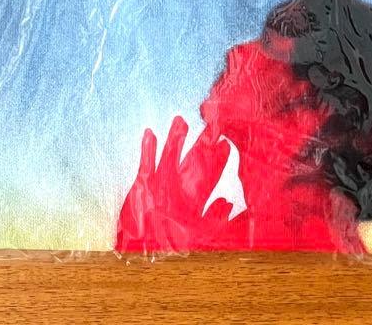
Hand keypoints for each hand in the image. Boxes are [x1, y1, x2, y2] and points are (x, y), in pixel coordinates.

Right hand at [115, 116, 240, 251]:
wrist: (142, 252)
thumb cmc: (171, 244)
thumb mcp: (199, 236)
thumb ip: (213, 219)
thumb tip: (229, 202)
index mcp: (194, 197)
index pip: (210, 173)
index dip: (219, 158)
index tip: (227, 143)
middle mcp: (179, 185)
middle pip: (193, 158)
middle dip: (203, 142)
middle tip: (212, 123)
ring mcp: (160, 183)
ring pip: (170, 155)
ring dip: (175, 139)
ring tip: (180, 120)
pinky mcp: (142, 184)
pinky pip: (146, 164)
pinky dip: (148, 149)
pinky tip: (150, 134)